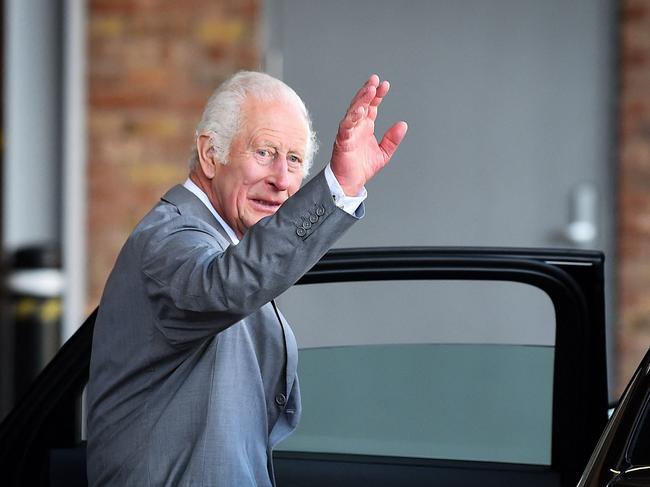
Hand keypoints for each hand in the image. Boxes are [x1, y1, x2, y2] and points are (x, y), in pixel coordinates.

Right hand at [330, 74, 407, 195]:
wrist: (350, 182)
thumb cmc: (362, 168)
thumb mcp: (384, 153)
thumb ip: (393, 139)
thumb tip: (403, 125)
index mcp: (366, 126)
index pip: (372, 106)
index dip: (377, 95)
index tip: (385, 85)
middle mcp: (357, 126)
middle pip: (362, 104)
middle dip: (368, 91)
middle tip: (375, 80)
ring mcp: (348, 132)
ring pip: (353, 111)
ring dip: (361, 100)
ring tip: (369, 90)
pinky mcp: (342, 140)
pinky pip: (346, 126)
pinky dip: (352, 117)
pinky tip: (359, 110)